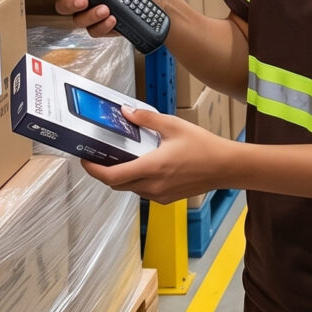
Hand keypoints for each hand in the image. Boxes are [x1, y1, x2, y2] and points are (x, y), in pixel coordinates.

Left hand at [80, 107, 234, 201]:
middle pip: (116, 184)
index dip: (93, 169)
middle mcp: (152, 185)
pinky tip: (147, 166)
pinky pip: (143, 192)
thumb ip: (147, 119)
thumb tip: (126, 112)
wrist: (226, 167)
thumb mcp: (174, 126)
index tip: (85, 159)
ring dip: (123, 176)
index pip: (111, 176)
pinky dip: (138, 181)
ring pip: (129, 188)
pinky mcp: (166, 199)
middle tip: (103, 155)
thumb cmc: (203, 146)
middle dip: (106, 172)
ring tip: (127, 158)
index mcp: (151, 167)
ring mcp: (158, 195)